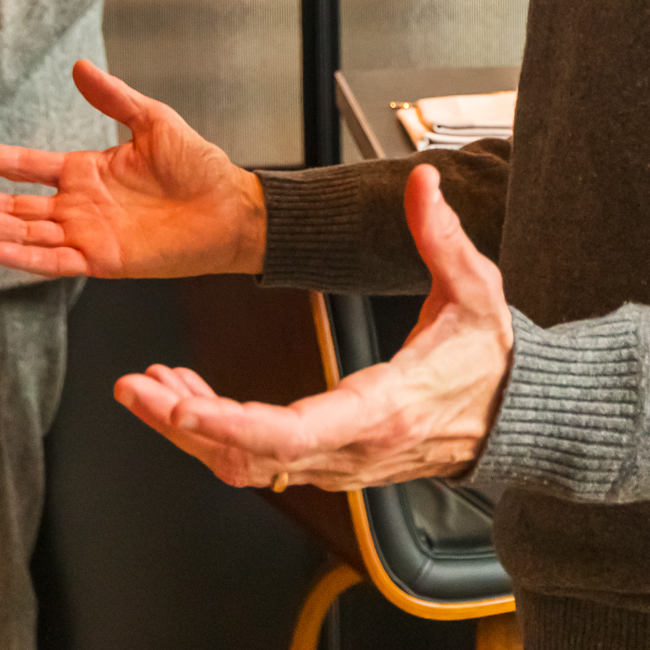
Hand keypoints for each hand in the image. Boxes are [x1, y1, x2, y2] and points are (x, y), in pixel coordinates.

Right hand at [0, 60, 265, 279]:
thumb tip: (79, 67)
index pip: (26, 166)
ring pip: (27, 231)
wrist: (231, 206)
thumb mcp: (153, 121)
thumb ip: (113, 98)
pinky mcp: (103, 259)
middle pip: (15, 203)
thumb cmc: (198, 165)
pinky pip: (55, 260)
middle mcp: (78, 205)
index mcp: (85, 171)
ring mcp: (87, 233)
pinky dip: (26, 257)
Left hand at [113, 166, 512, 490]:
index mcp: (383, 407)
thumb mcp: (475, 289)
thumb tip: (424, 184)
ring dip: (191, 430)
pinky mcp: (330, 462)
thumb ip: (442, 236)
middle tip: (135, 391)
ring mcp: (339, 462)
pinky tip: (187, 399)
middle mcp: (354, 447)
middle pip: (250, 455)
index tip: (183, 405)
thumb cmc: (490, 359)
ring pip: (247, 465)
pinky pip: (260, 460)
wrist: (514, 416)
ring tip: (148, 388)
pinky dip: (215, 433)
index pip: (293, 432)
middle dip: (184, 424)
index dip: (230, 423)